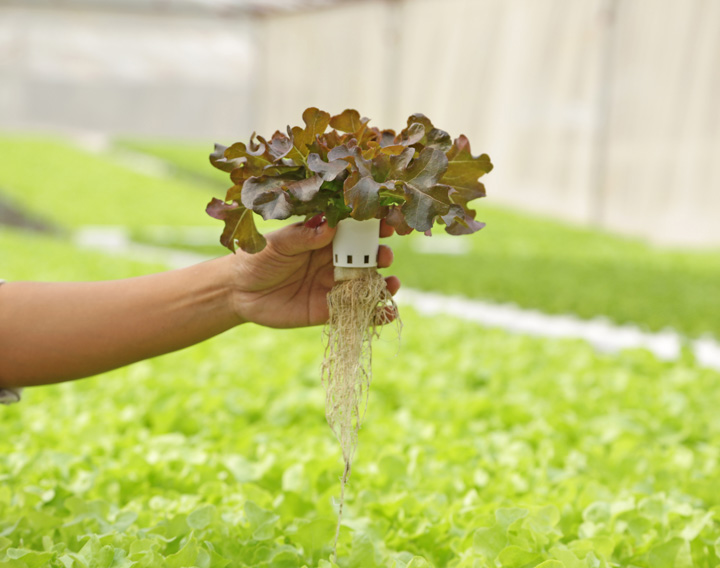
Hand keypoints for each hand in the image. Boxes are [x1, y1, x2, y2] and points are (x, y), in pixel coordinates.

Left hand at [225, 217, 399, 327]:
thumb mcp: (278, 243)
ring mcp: (332, 286)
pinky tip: (389, 314)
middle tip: (384, 256)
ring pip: (366, 285)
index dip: (371, 227)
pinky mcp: (328, 311)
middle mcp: (333, 261)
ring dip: (384, 285)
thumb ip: (303, 236)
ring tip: (392, 284)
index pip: (353, 230)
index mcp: (323, 239)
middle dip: (380, 256)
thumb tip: (329, 226)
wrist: (237, 293)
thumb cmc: (255, 258)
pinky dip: (375, 315)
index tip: (387, 224)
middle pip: (366, 258)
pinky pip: (356, 312)